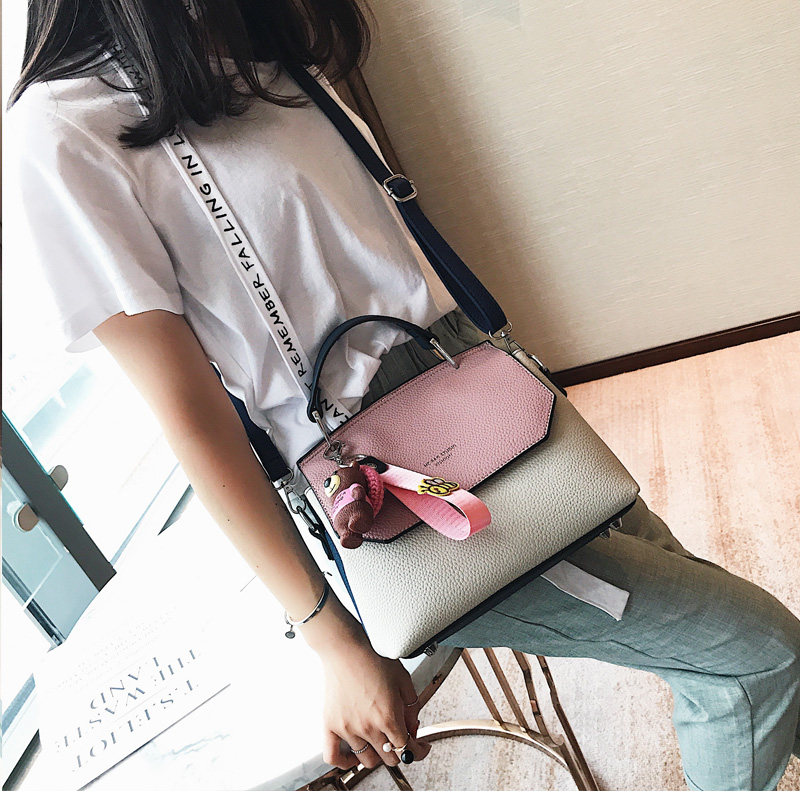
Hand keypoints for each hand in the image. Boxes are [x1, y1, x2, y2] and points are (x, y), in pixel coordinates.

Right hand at [319, 641, 432, 770]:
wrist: (346, 648)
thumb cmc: (372, 657)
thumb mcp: (403, 679)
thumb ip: (412, 707)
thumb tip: (413, 728)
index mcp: (388, 716)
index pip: (407, 749)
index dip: (418, 751)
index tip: (420, 749)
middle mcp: (368, 727)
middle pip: (389, 758)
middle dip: (399, 751)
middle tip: (399, 740)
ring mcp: (348, 728)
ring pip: (367, 760)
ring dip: (377, 755)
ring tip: (379, 743)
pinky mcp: (330, 725)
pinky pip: (334, 756)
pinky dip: (344, 762)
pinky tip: (353, 756)